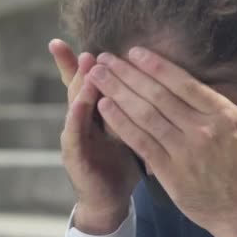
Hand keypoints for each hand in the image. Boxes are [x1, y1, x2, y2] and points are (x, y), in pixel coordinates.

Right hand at [49, 40, 140, 233]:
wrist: (109, 196)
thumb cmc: (123, 160)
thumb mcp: (131, 127)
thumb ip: (137, 104)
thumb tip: (162, 79)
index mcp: (99, 111)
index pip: (92, 81)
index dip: (88, 62)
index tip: (88, 40)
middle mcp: (83, 119)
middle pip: (81, 87)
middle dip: (84, 68)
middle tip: (92, 50)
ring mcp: (75, 136)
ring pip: (77, 105)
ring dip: (82, 87)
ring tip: (89, 69)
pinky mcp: (74, 156)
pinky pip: (75, 134)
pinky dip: (77, 118)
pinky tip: (81, 104)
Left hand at [88, 47, 236, 236]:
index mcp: (225, 117)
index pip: (184, 84)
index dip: (157, 66)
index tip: (134, 51)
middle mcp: (202, 131)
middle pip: (158, 96)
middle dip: (127, 74)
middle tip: (105, 57)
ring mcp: (183, 152)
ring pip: (144, 116)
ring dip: (118, 93)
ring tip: (97, 75)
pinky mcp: (170, 172)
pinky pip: (140, 143)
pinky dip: (120, 124)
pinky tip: (104, 107)